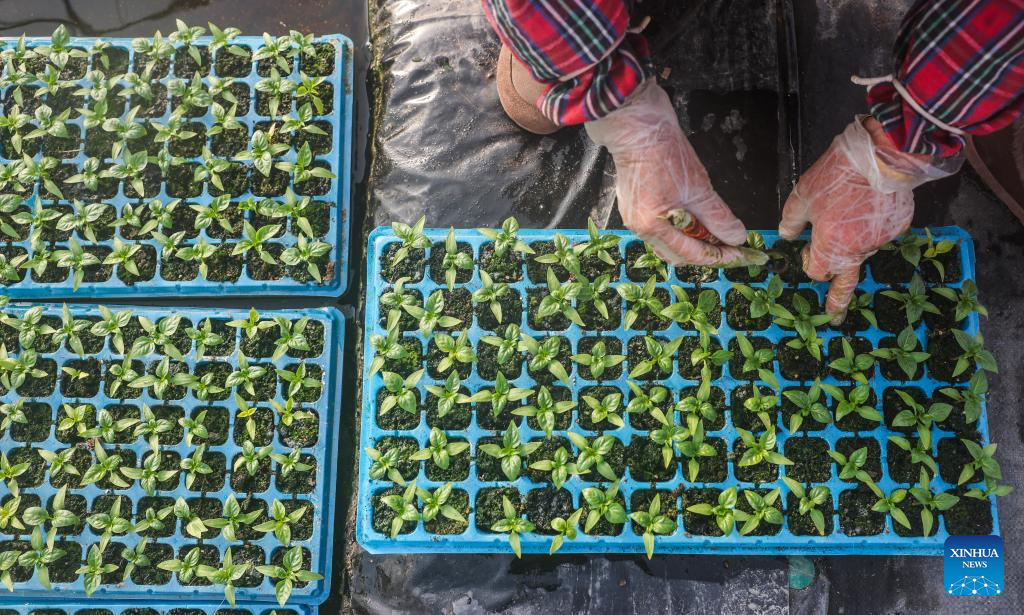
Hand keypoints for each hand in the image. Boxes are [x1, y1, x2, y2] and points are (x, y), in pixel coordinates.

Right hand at [585, 82, 758, 266]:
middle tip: (733, 247)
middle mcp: (639, 227)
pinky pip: (662, 228)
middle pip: (678, 254)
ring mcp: (634, 216)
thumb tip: (736, 237)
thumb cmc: (663, 152)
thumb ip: (718, 218)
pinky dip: (682, 229)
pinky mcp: (636, 204)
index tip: (742, 254)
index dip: (720, 257)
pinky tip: (697, 220)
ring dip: (694, 241)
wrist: (637, 124)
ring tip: (717, 233)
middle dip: (707, 252)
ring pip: (669, 242)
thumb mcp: (699, 188)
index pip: (691, 254)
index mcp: (652, 227)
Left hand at [779, 117, 957, 323]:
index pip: (816, 271)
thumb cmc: (838, 175)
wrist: (882, 155)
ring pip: (861, 249)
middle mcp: (858, 250)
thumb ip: (791, 221)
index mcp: (831, 247)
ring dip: (853, 241)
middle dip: (838, 302)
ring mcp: (881, 240)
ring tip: (850, 210)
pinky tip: (868, 203)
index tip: (804, 253)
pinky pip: (879, 232)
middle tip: (834, 318)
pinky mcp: (898, 227)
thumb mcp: (802, 196)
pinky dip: (871, 224)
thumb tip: (785, 235)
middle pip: (844, 281)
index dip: (807, 263)